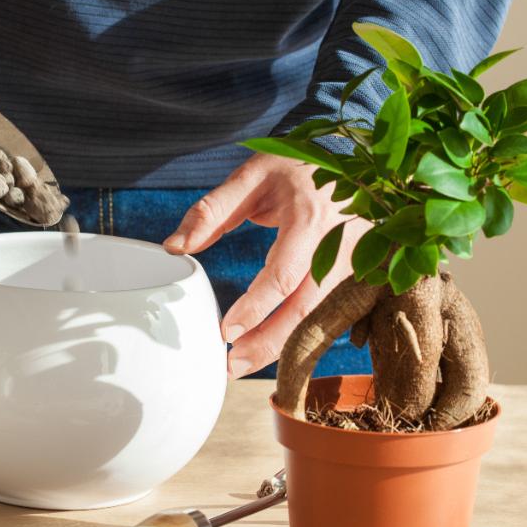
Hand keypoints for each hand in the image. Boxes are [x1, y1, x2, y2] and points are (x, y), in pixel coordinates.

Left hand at [163, 153, 368, 378]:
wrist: (349, 162)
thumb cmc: (296, 168)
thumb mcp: (251, 177)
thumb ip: (212, 210)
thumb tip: (175, 246)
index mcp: (310, 220)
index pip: (283, 275)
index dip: (255, 308)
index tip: (225, 331)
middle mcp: (337, 248)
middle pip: (303, 309)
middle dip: (268, 343)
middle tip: (231, 365)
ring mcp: (350, 265)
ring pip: (316, 318)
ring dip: (280, 345)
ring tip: (241, 363)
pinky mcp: (351, 277)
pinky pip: (323, 313)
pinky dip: (295, 334)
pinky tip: (268, 348)